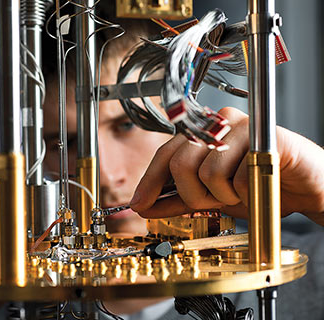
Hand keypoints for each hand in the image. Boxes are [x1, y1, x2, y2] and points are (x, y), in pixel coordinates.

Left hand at [130, 107, 323, 224]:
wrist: (305, 189)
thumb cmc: (258, 187)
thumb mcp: (211, 196)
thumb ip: (179, 199)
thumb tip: (145, 205)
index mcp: (203, 133)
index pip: (165, 155)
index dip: (149, 181)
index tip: (139, 204)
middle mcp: (218, 123)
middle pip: (181, 164)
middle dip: (193, 195)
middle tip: (214, 202)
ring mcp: (242, 126)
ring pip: (208, 172)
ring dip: (223, 196)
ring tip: (240, 192)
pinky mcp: (265, 136)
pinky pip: (238, 177)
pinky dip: (247, 193)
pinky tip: (259, 186)